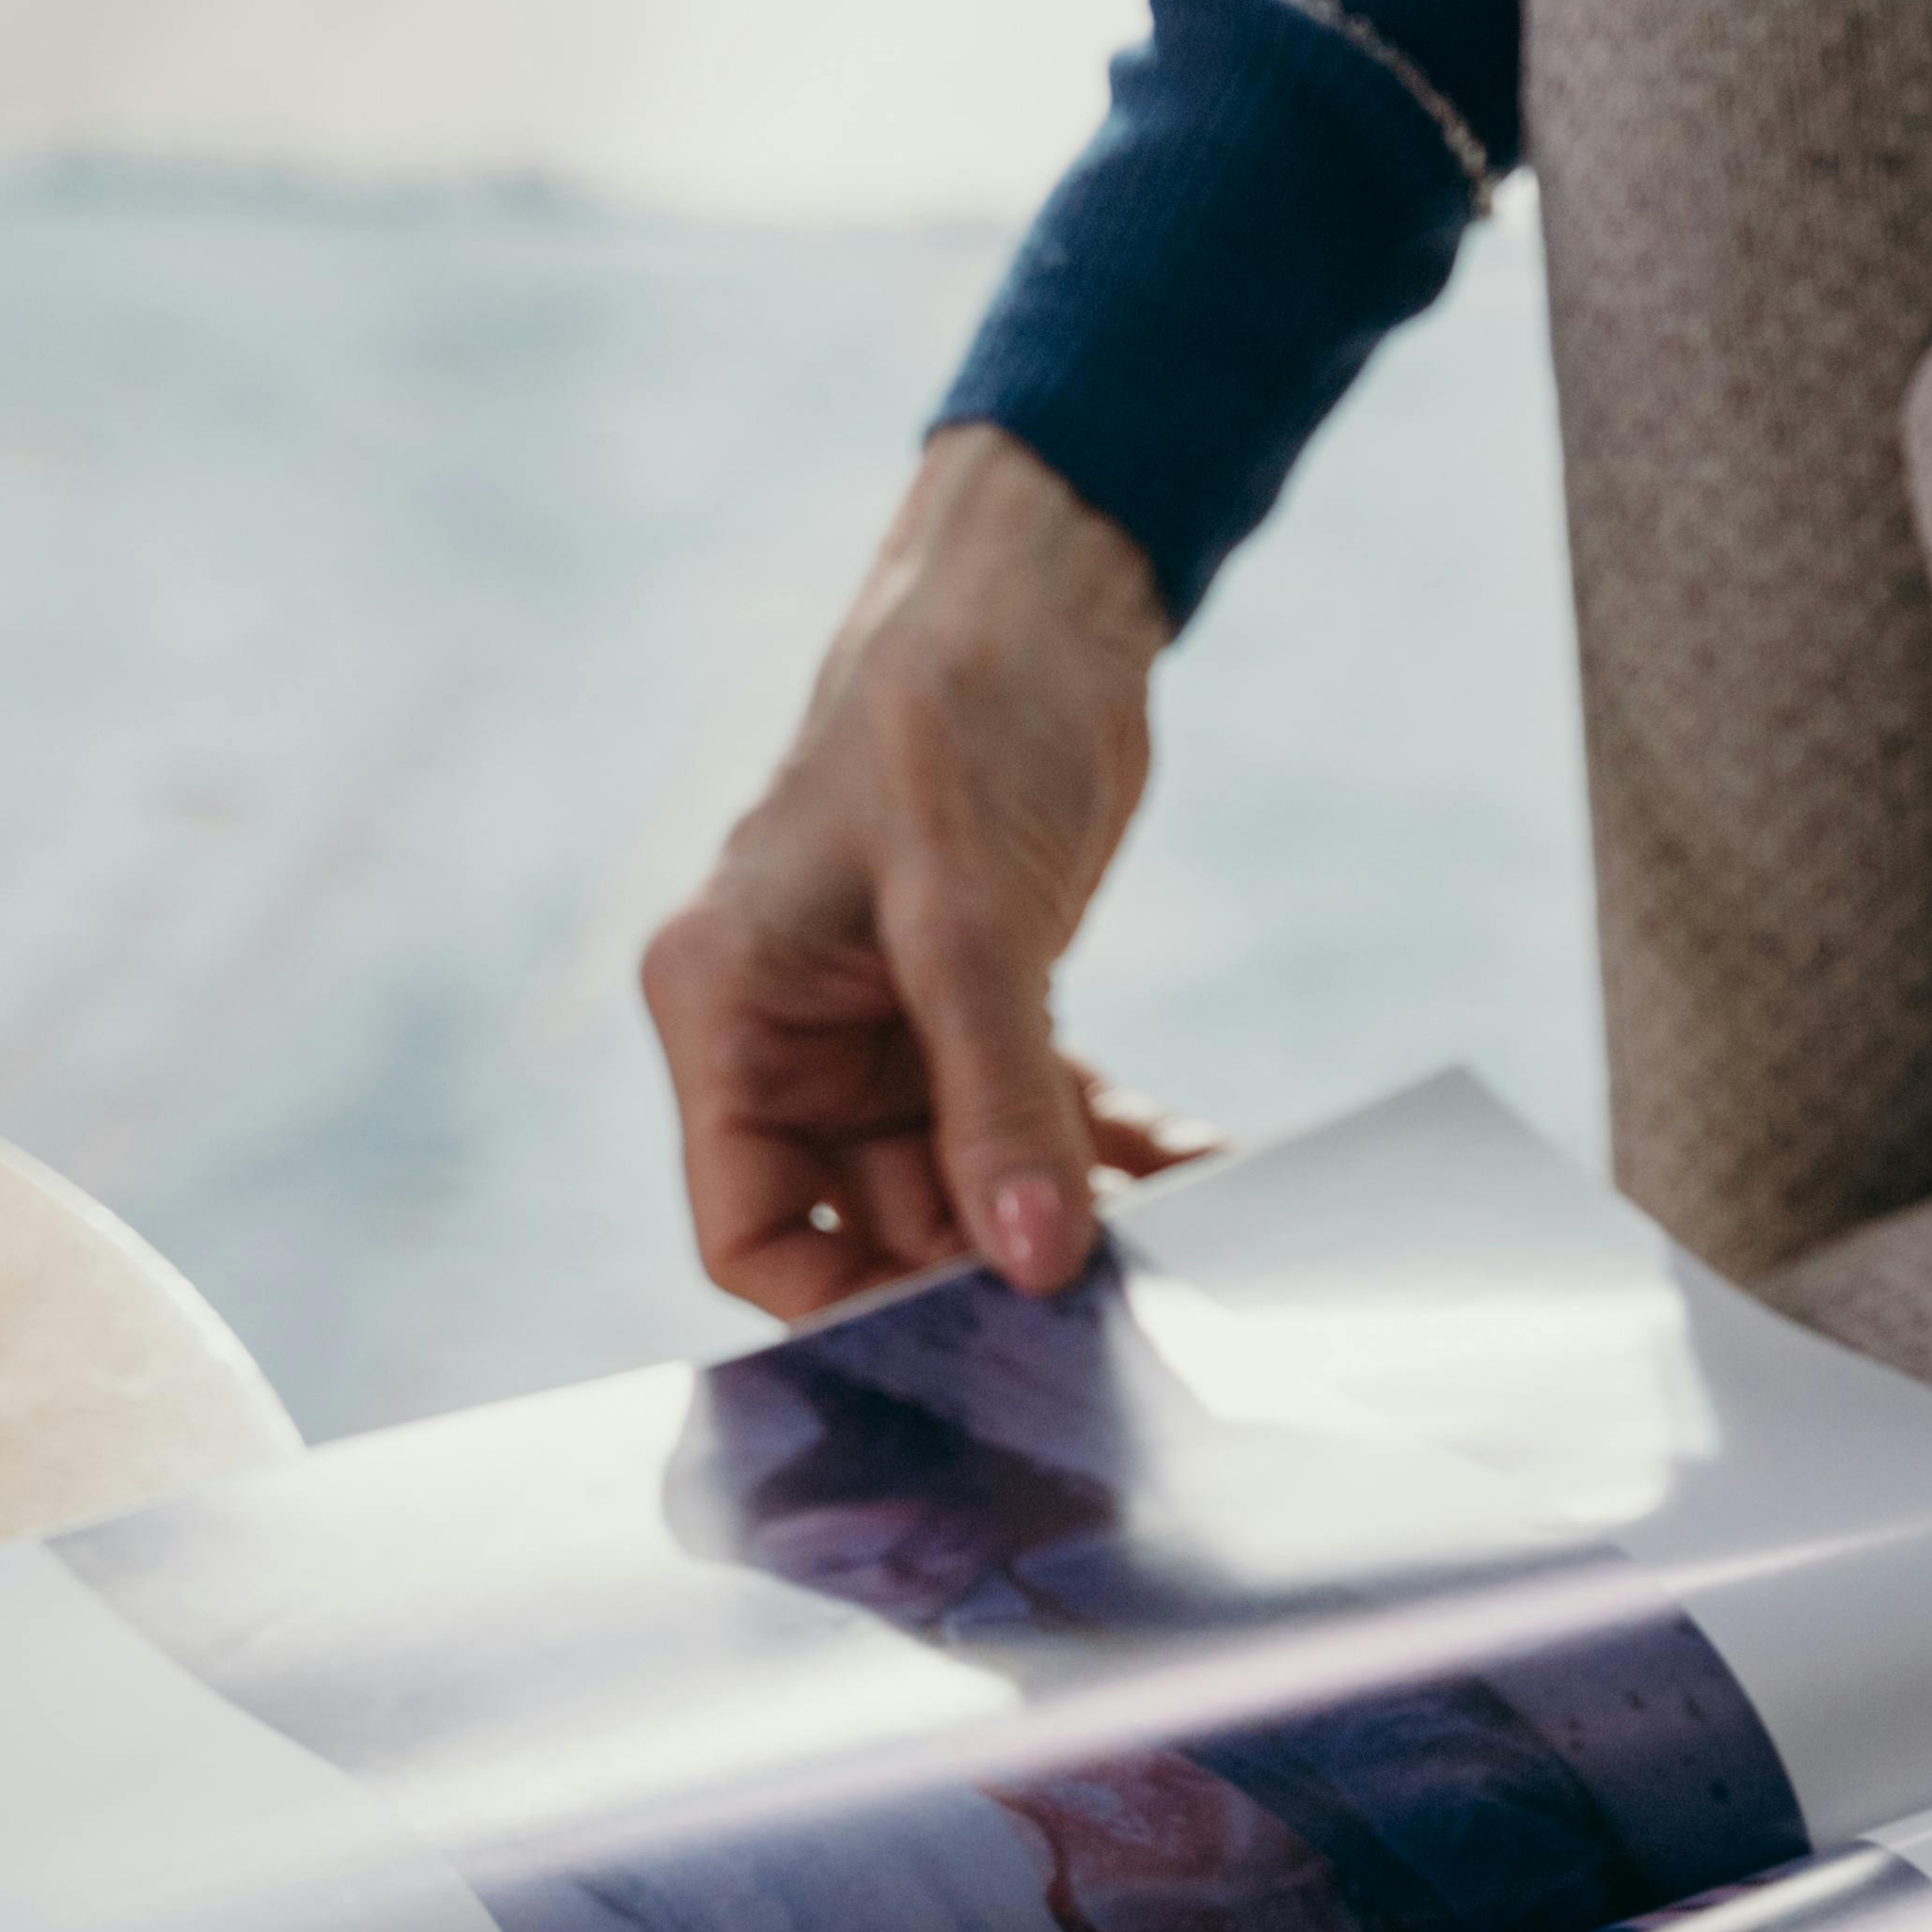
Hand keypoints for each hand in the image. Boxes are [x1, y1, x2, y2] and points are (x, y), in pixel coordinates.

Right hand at [643, 423, 1199, 1315]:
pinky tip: (1205, 1167)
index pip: (753, 1230)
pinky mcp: (972, 1006)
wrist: (1037, 594)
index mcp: (726, 1010)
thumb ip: (997, 1098)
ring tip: (1182, 1237)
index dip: (848, 1303)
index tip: (972, 1336)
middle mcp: (788, 1035)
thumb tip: (1036, 1264)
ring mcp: (882, 1027)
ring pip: (972, 1181)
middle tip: (1117, 1298)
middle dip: (992, 1262)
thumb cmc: (954, 709)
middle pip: (878, 1219)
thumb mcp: (967, 914)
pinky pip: (1035, 1120)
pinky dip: (1112, 1150)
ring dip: (1071, 1212)